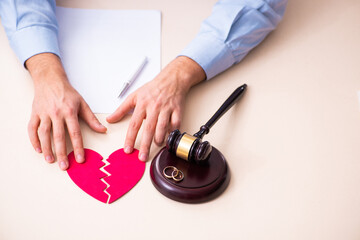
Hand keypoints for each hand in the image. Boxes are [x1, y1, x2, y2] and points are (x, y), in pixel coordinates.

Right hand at [26, 53, 106, 169]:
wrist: (50, 79)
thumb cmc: (67, 92)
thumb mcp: (83, 104)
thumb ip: (92, 119)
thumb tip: (103, 130)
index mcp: (69, 112)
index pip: (75, 133)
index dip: (78, 147)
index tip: (80, 159)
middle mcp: (56, 114)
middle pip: (58, 136)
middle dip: (62, 153)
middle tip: (64, 166)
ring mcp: (44, 114)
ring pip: (44, 134)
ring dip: (47, 149)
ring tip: (51, 161)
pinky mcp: (35, 113)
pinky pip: (32, 128)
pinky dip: (34, 140)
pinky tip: (38, 149)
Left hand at [106, 56, 205, 160]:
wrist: (171, 79)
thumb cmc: (153, 88)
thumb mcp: (134, 96)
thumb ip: (121, 109)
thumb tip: (109, 119)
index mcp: (142, 104)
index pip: (134, 124)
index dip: (130, 138)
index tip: (128, 149)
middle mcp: (154, 107)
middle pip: (149, 129)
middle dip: (145, 145)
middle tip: (142, 157)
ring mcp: (166, 108)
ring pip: (163, 127)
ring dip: (159, 138)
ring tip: (156, 145)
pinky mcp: (177, 109)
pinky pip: (176, 123)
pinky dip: (172, 131)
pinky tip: (169, 136)